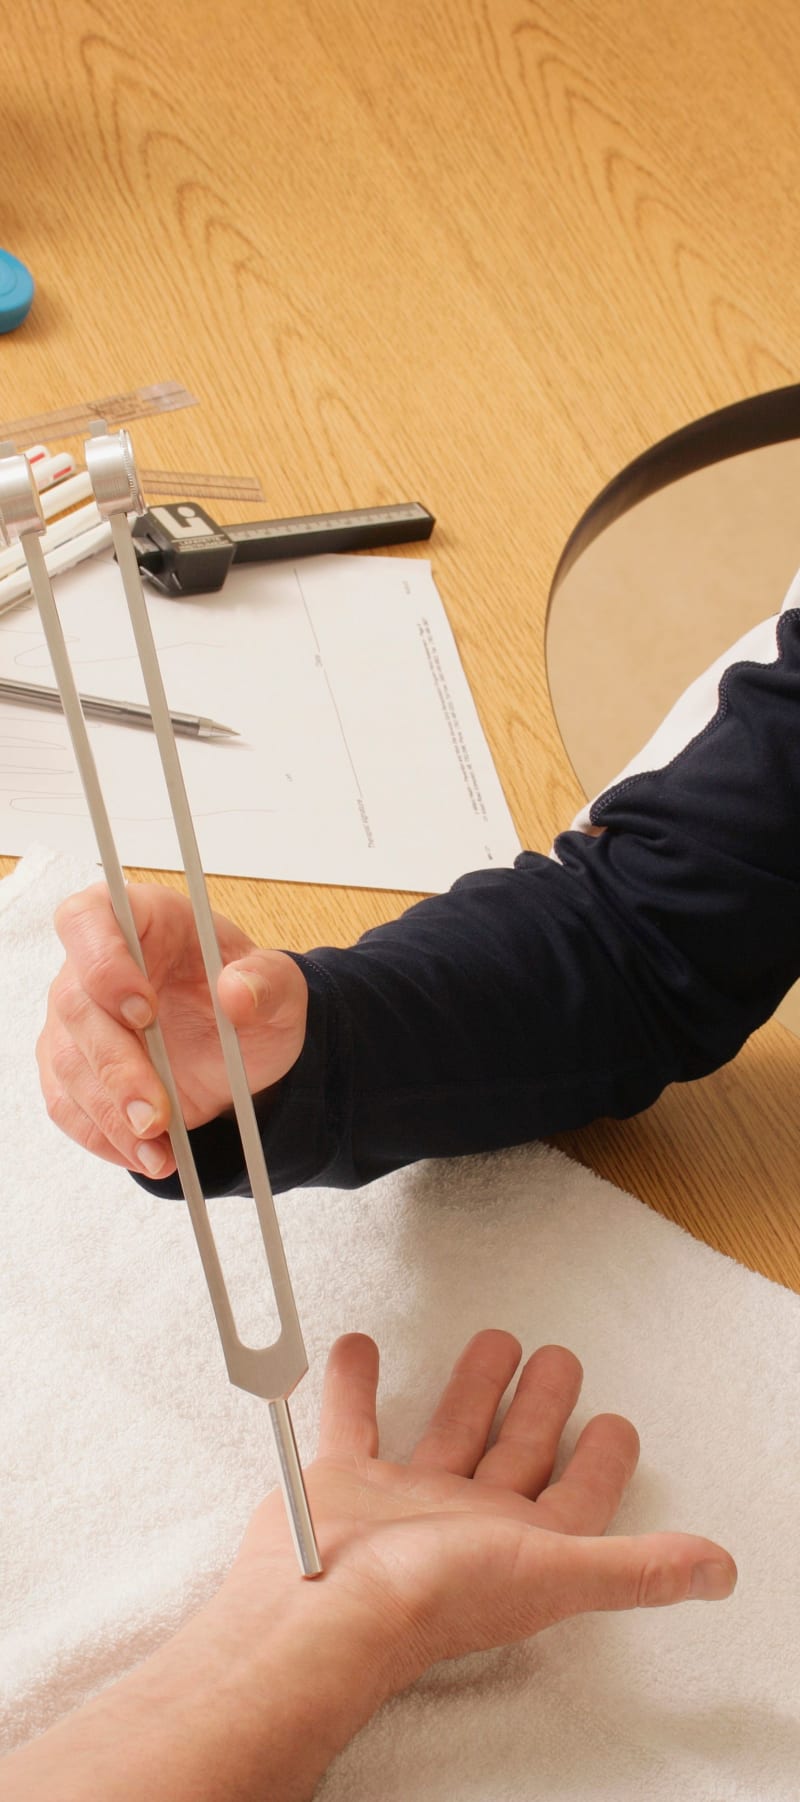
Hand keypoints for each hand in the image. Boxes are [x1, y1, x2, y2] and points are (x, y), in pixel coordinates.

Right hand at [1, 1332, 736, 1801]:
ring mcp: (402, 1504)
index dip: (602, 1466)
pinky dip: (354, 1383)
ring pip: (447, 1432)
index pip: (575, 1502)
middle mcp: (464, 1525)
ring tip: (494, 1339)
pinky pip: (352, 1421)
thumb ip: (635, 1568)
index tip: (619, 1422)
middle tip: (559, 1355)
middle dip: (539, 1408)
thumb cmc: (435, 1597)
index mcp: (517, 1546)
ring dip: (470, 1388)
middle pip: (514, 1457)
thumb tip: (721, 1571)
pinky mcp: (344, 1482)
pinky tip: (362, 1344)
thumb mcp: (551, 1572)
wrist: (320, 1609)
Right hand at [36, 882, 307, 1179]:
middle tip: (156, 1112)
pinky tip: (146, 1154)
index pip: (90, 919)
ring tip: (159, 1146)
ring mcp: (77, 1018)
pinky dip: (103, 1135)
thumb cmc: (252, 996)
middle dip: (116, 1066)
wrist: (246, 1046)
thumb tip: (238, 992)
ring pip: (68, 1063)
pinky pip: (68, 1104)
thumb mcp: (281, 988)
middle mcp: (94, 964)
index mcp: (142, 919)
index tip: (142, 1009)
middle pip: (75, 1006)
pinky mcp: (74, 1067)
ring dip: (110, 1112)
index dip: (103, 962)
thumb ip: (267, 983)